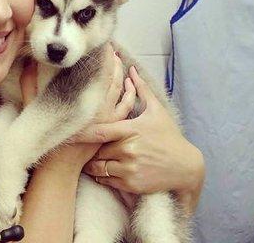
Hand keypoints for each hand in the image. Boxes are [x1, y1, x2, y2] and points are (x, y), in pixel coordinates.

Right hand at [19, 45, 136, 169]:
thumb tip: (29, 63)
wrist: (59, 165)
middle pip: (109, 75)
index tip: (100, 43)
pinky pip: (126, 106)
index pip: (93, 69)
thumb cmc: (45, 136)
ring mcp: (106, 115)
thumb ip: (30, 83)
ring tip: (119, 60)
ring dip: (121, 73)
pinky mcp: (112, 126)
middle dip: (112, 59)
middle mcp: (95, 103)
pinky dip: (130, 93)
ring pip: (119, 88)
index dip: (99, 54)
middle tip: (110, 47)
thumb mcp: (33, 107)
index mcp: (78, 96)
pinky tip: (129, 85)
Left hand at [75, 65, 204, 214]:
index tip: (67, 134)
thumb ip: (141, 90)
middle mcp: (128, 149)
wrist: (186, 166)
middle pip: (97, 149)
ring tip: (92, 160)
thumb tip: (132, 69)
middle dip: (93, 149)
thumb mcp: (157, 111)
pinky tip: (106, 171)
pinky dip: (103, 177)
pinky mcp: (132, 184)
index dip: (81, 133)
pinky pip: (107, 180)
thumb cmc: (169, 136)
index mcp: (131, 130)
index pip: (99, 132)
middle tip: (88, 148)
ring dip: (95, 164)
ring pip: (100, 167)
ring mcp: (130, 168)